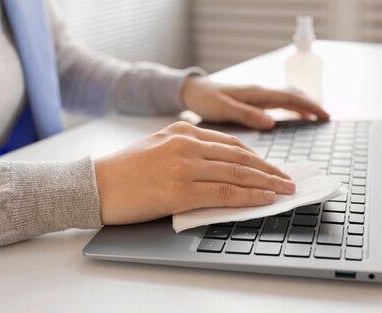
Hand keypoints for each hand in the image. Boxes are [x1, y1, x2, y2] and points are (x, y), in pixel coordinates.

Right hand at [94, 121, 295, 224]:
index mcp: (182, 131)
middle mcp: (187, 144)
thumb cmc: (123, 171)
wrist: (93, 184)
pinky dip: (249, 197)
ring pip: (237, 174)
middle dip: (269, 169)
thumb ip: (187, 151)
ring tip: (285, 190)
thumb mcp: (157, 148)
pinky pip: (224, 194)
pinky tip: (264, 199)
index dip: (256, 157)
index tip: (271, 167)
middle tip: (288, 179)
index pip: (231, 144)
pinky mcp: (180, 190)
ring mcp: (184, 166)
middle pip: (240, 157)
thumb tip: (217, 167)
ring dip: (267, 183)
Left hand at [182, 77, 329, 128]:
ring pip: (285, 98)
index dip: (309, 107)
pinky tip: (292, 115)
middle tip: (326, 117)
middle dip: (310, 105)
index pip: (290, 98)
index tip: (324, 116)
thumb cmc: (205, 100)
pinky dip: (289, 107)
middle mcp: (259, 92)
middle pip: (291, 96)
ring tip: (314, 117)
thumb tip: (272, 122)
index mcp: (256, 94)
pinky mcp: (251, 100)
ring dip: (301, 106)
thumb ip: (247, 115)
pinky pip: (276, 102)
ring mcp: (256, 96)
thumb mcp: (224, 108)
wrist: (192, 91)